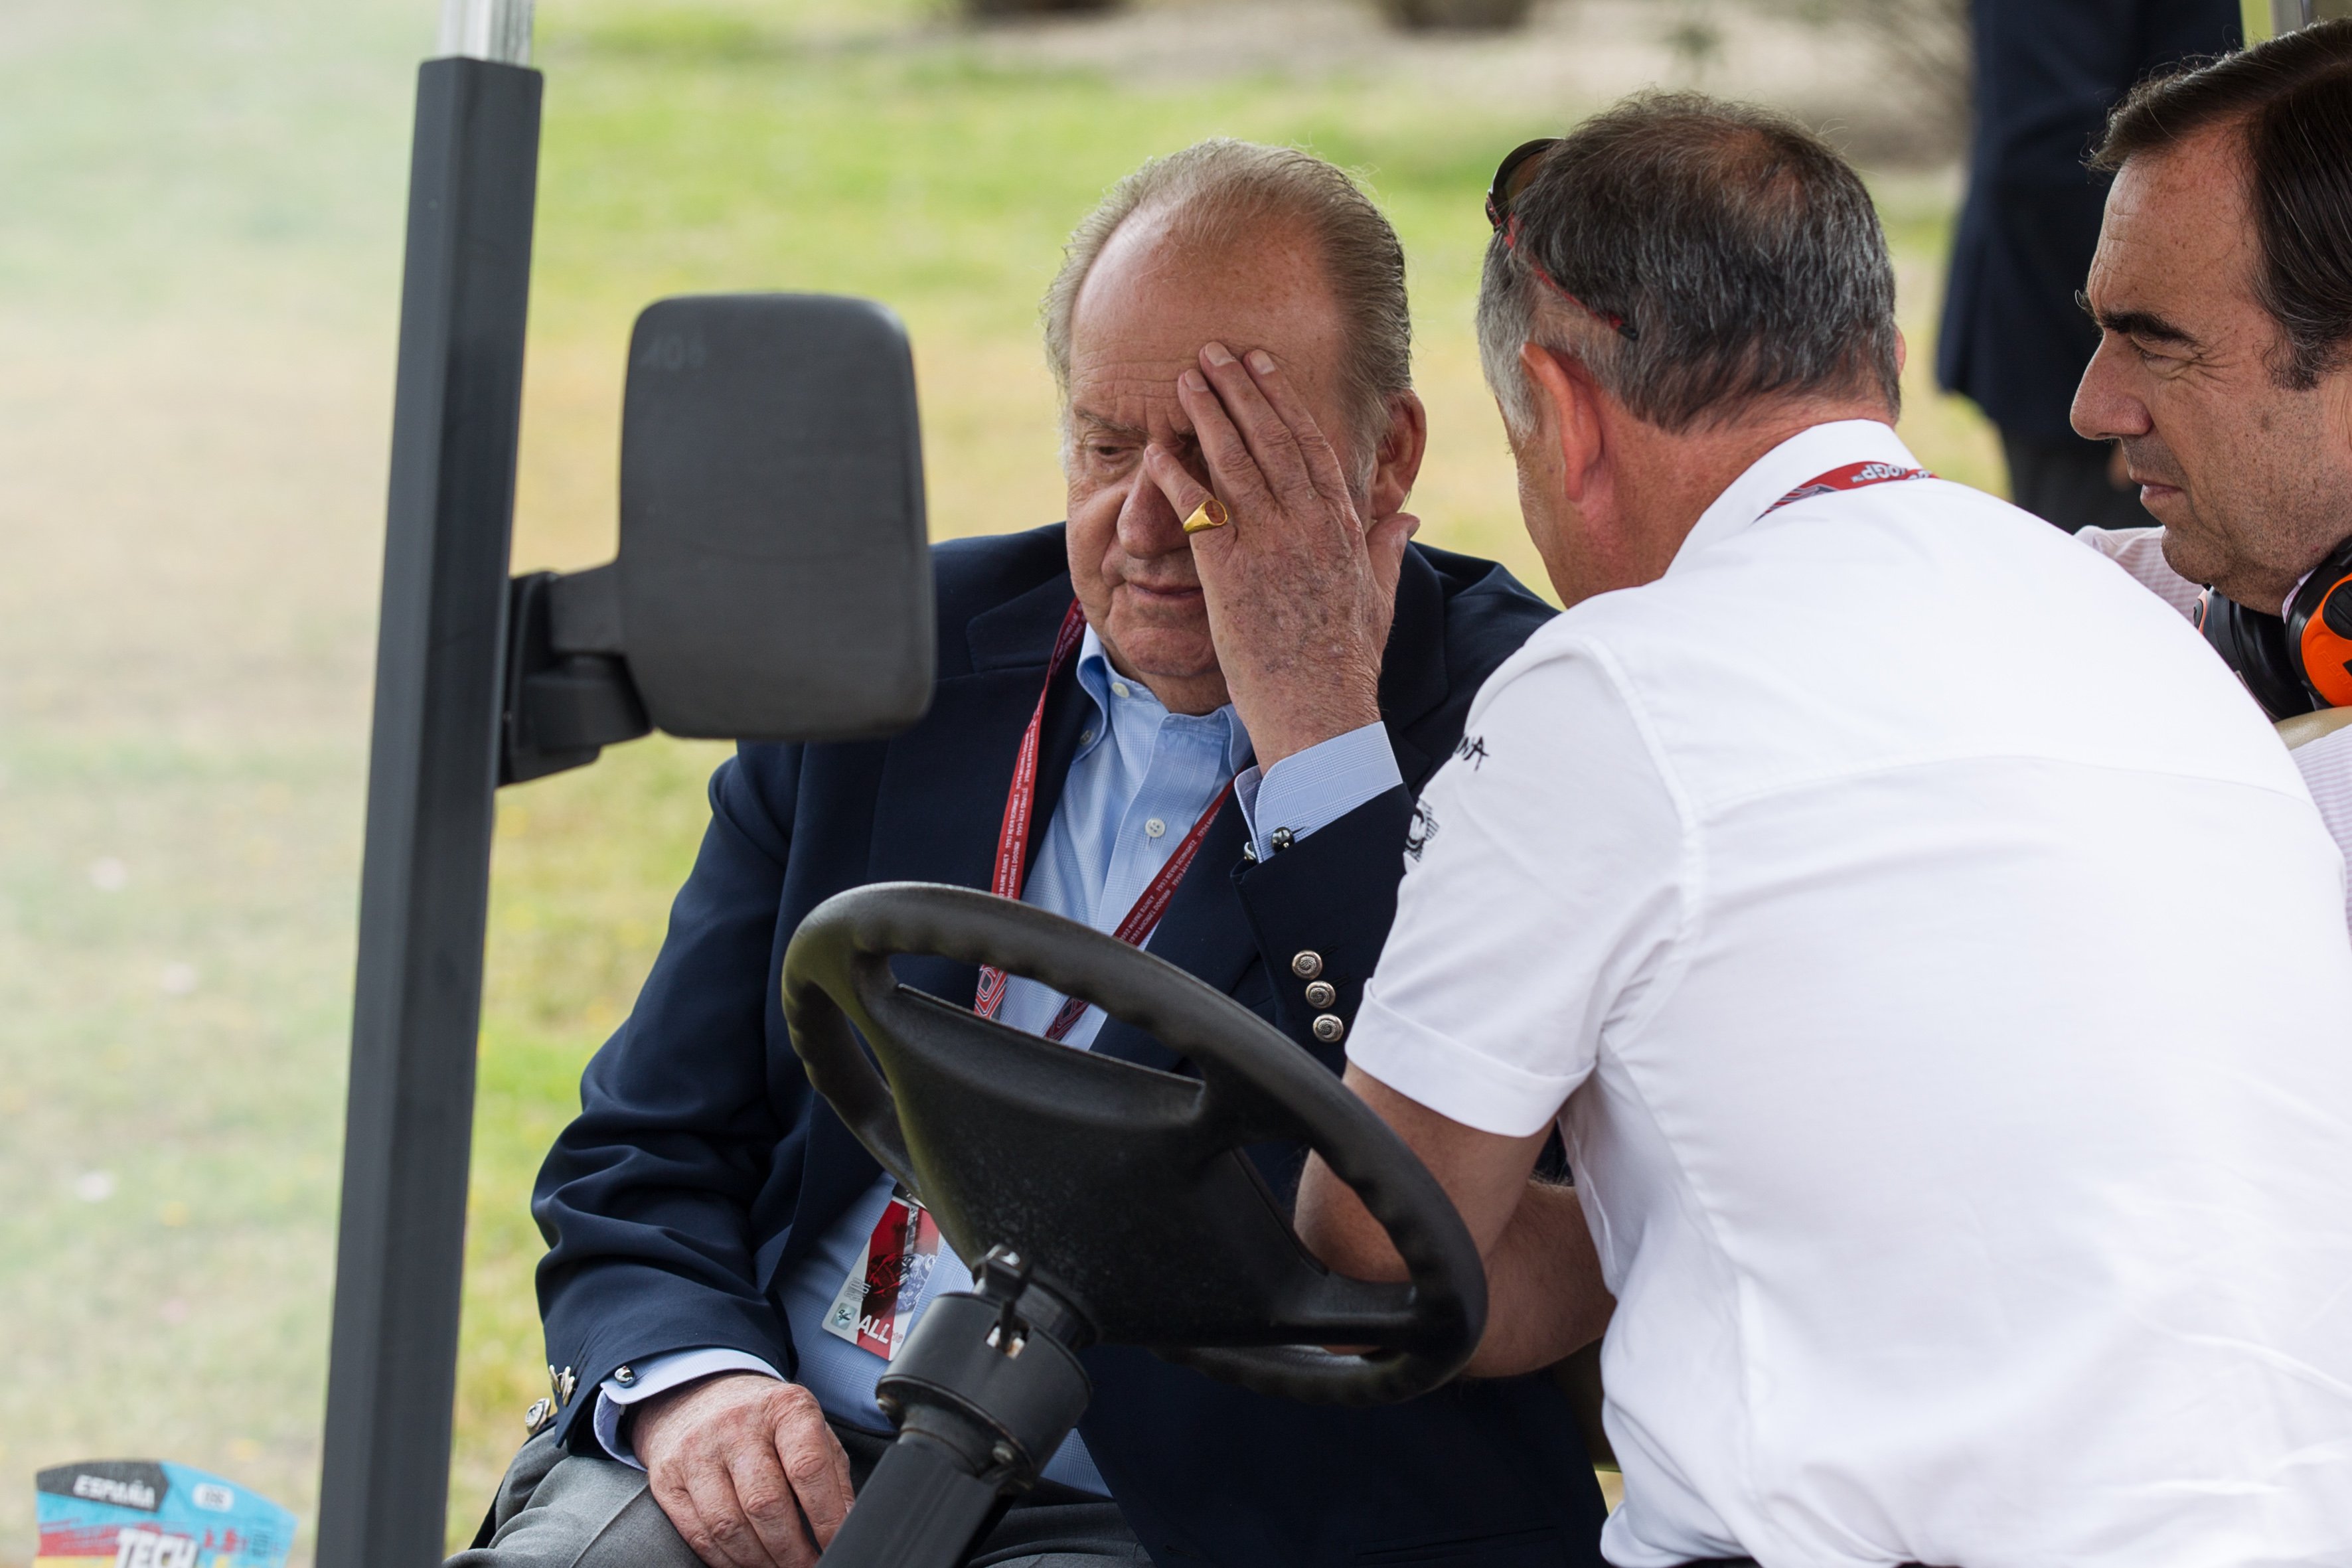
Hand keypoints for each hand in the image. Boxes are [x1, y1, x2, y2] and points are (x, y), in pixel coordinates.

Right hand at [632, 1373, 853, 1567]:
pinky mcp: (668, 1477)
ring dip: (759, 1561)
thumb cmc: (768, 1423)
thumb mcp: (809, 1430)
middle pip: (766, 1503)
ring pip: (728, 1525)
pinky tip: (746, 1563)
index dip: (826, 1517)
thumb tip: (848, 1523)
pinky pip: (698, 1533)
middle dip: (791, 1549)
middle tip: (808, 1566)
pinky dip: (725, 1559)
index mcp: (784, 1407)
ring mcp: (697, 1450)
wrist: (702, 1396)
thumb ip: (831, 1474)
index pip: (808, 1468)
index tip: (836, 1544)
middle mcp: (737, 1424)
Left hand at [1143, 343, 1417, 768]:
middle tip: (1214, 352)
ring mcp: (1269, 544)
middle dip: (1240, 388)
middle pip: (1270, 438)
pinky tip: (1157, 449)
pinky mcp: (1229, 572)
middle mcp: (1307, 524)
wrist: (1320, 710)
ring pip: (1235, 461)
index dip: (1283, 400)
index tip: (1263, 367)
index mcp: (1343, 524)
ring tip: (1187, 379)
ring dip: (1207, 414)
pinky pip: (1198, 510)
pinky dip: (1176, 475)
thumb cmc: (1347, 660)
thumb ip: (1387, 547)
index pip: (1311, 444)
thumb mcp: (1380, 594)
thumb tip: (1405, 518)